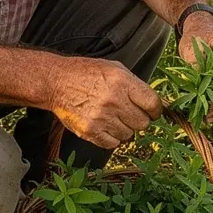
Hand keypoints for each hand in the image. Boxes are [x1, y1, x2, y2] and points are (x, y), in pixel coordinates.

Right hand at [46, 58, 162, 149]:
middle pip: (143, 123)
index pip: (153, 104)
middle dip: (139, 119)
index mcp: (122, 82)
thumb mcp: (114, 68)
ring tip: (112, 117)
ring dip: (124, 128)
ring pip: (129, 134)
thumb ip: (135, 84)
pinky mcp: (90, 131)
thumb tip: (154, 103)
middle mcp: (114, 100)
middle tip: (129, 113)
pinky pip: (113, 144)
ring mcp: (101, 117)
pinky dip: (112, 137)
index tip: (152, 111)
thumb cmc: (86, 73)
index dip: (155, 110)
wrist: (56, 82)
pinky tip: (105, 126)